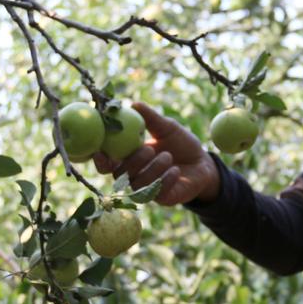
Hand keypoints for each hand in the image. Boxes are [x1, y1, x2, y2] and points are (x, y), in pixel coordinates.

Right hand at [92, 102, 220, 206]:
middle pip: (119, 174)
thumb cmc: (181, 143)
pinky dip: (166, 179)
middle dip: (133, 162)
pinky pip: (156, 193)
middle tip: (150, 149)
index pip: (107, 163)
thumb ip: (150, 118)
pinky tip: (176, 170)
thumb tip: (134, 105)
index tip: (101, 152)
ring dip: (153, 168)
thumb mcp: (167, 127)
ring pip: (138, 184)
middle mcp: (133, 175)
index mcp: (129, 157)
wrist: (202, 162)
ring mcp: (146, 189)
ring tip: (168, 156)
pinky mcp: (161, 198)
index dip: (100, 160)